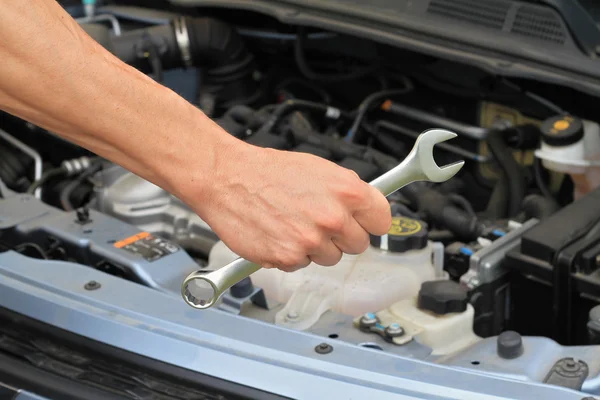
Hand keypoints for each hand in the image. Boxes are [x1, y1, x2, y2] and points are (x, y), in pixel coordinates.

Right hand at [182, 142, 391, 271]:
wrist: (227, 178)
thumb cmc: (269, 171)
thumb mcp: (319, 169)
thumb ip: (347, 192)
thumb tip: (365, 210)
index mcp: (347, 191)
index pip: (382, 220)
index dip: (370, 221)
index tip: (362, 223)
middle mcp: (333, 218)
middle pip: (358, 245)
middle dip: (341, 237)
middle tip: (318, 222)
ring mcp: (311, 241)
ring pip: (330, 258)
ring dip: (315, 247)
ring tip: (292, 224)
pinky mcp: (288, 258)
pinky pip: (301, 264)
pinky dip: (290, 254)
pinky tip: (277, 233)